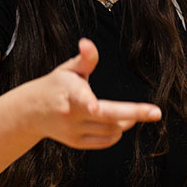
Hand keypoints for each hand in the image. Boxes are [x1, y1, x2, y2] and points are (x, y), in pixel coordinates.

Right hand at [36, 38, 160, 148]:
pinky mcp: (76, 143)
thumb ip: (85, 58)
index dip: (88, 103)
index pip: (80, 98)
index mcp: (68, 93)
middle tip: (155, 112)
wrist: (31, 112)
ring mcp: (73, 131)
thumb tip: (87, 43)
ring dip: (126, 121)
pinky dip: (117, 133)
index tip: (93, 106)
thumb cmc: (56, 85)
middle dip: (133, 114)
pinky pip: (105, 141)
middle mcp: (70, 114)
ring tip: (131, 114)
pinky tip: (119, 123)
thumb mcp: (68, 69)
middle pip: (105, 117)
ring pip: (109, 130)